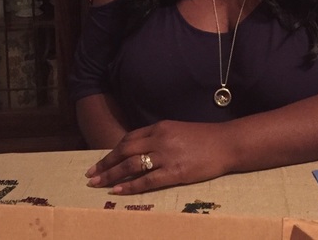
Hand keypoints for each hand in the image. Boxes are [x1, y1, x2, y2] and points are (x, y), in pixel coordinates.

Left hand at [85, 120, 232, 193]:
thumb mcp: (178, 130)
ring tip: (97, 184)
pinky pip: (147, 180)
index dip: (112, 151)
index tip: (101, 161)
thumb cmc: (205, 137)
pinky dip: (130, 186)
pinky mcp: (175, 171)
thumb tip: (141, 150)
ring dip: (111, 175)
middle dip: (105, 163)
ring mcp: (167, 155)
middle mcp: (160, 138)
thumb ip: (160, 137)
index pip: (129, 138)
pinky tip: (118, 190)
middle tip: (90, 175)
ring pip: (131, 165)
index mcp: (160, 127)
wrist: (226, 143)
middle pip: (125, 150)